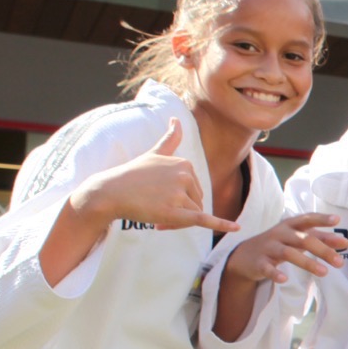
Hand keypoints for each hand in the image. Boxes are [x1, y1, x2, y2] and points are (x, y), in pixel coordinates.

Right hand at [72, 118, 239, 233]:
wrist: (110, 192)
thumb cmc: (132, 174)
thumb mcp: (155, 153)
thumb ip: (170, 139)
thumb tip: (176, 120)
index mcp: (186, 164)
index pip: (195, 190)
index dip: (180, 199)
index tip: (160, 197)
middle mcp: (185, 176)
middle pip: (196, 203)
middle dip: (180, 211)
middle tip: (156, 209)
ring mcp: (179, 193)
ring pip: (192, 215)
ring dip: (177, 221)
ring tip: (155, 215)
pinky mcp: (174, 211)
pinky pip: (203, 219)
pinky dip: (221, 224)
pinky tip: (236, 228)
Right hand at [224, 212, 347, 284]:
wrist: (245, 256)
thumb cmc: (279, 244)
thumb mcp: (298, 238)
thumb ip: (321, 239)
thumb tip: (345, 242)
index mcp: (290, 225)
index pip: (307, 219)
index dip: (321, 219)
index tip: (337, 220)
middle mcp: (280, 233)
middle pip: (303, 239)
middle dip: (323, 250)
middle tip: (340, 262)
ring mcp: (269, 247)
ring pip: (288, 253)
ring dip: (307, 262)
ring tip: (324, 272)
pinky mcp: (259, 263)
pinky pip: (267, 268)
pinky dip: (275, 273)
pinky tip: (284, 279)